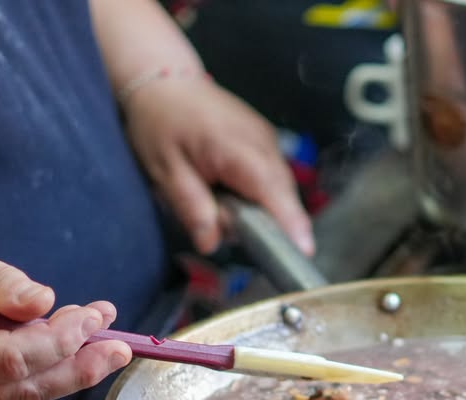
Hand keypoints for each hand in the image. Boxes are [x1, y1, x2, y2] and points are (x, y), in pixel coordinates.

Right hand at [0, 238, 131, 399]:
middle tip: (120, 345)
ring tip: (106, 346)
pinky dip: (47, 378)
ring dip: (70, 374)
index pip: (8, 359)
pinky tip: (72, 354)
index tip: (93, 316)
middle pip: (23, 389)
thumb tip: (42, 301)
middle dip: (78, 366)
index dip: (58, 341)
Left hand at [123, 78, 314, 255]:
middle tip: (216, 220)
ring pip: (277, 191)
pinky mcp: (266, 144)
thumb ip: (192, 207)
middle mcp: (263, 144)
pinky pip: (270, 180)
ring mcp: (268, 142)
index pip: (274, 192)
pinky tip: (226, 187)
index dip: (290, 223)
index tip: (304, 252)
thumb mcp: (166, 170)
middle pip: (282, 197)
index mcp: (237, 148)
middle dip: (260, 222)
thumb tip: (210, 243)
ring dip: (255, 207)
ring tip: (215, 196)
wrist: (165, 81)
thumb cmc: (161, 121)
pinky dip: (254, 194)